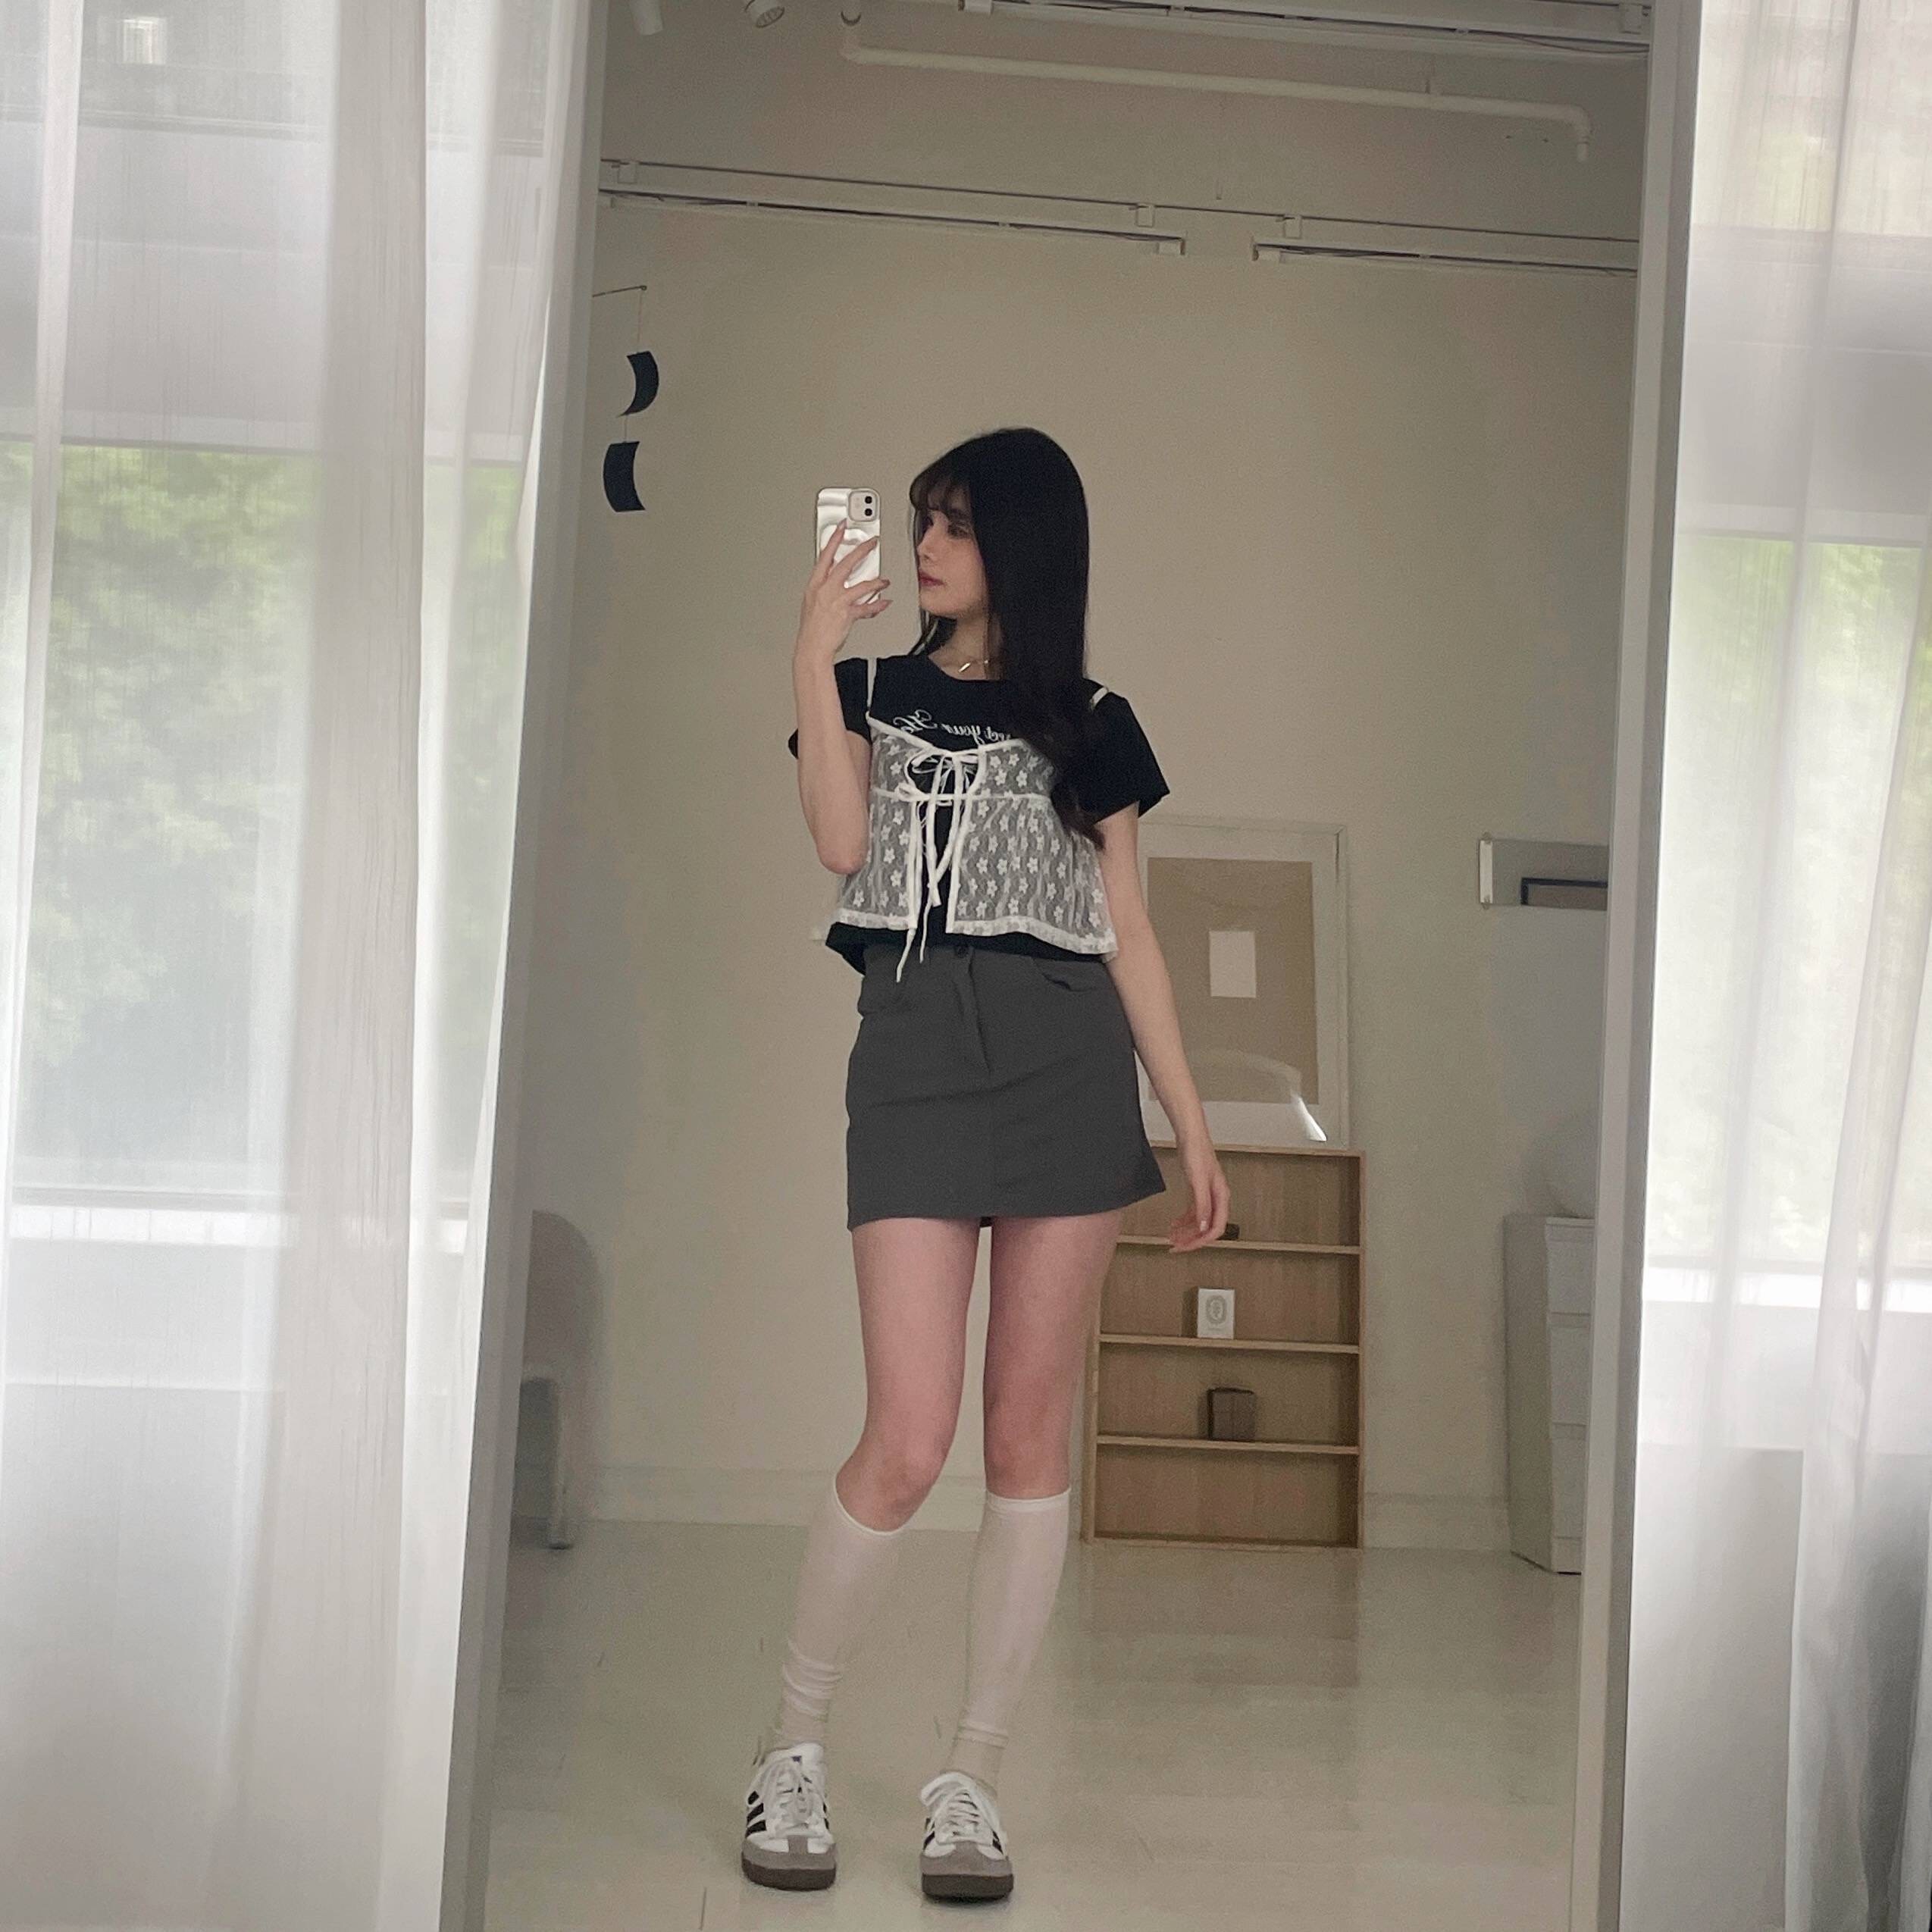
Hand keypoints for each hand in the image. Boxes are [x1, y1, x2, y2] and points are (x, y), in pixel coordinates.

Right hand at [796, 519, 890, 663]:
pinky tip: (884, 602)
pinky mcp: (847, 614)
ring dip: (877, 582)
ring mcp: (837, 601)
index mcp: (815, 584)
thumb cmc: (812, 629)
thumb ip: (824, 589)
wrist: (811, 648)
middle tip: (872, 542)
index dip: (834, 539)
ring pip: (862, 585)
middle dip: (862, 550)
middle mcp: (826, 589)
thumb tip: (836, 582)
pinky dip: (878, 605)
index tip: (842, 527)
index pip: (825, 555)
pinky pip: (867, 607)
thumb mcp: (812, 603)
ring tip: (884, 580)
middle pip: (846, 563)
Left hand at [1167, 1138, 1229, 1251]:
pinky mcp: (1197, 1190)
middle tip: (1175, 1246)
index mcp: (1221, 1197)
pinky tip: (1175, 1224)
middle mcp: (1216, 1198)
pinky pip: (1193, 1212)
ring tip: (1172, 1237)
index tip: (1185, 1247)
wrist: (1191, 1136)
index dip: (1200, 1241)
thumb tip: (1204, 1226)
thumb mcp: (1198, 1181)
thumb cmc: (1197, 1152)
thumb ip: (1202, 1204)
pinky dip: (1184, 1220)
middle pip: (1207, 1228)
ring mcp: (1207, 1195)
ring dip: (1186, 1231)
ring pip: (1199, 1221)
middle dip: (1191, 1239)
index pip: (1215, 1229)